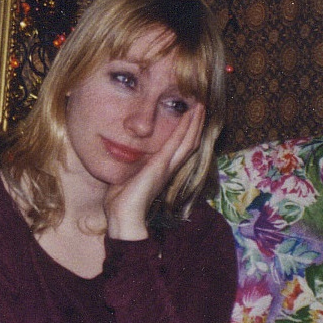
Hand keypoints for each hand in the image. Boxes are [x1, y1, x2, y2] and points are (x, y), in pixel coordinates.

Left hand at [103, 102, 205, 239]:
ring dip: (195, 122)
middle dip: (196, 124)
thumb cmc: (121, 200)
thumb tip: (123, 153)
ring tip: (200, 105)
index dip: (187, 131)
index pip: (179, 147)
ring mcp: (167, 167)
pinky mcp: (161, 166)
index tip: (190, 115)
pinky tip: (190, 114)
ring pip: (188, 140)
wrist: (122, 217)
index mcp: (162, 170)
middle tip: (201, 105)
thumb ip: (131, 165)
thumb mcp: (127, 176)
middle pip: (189, 142)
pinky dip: (185, 127)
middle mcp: (169, 168)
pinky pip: (177, 142)